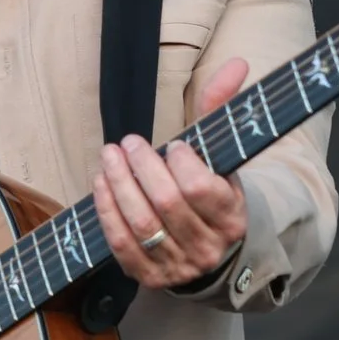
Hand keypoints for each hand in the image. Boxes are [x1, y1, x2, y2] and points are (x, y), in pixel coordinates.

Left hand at [94, 58, 250, 290]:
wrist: (211, 250)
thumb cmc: (212, 192)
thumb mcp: (221, 156)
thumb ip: (222, 110)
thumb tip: (237, 63)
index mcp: (232, 218)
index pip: (201, 190)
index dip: (181, 163)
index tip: (174, 145)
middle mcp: (208, 247)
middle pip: (166, 203)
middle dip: (142, 167)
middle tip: (129, 143)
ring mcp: (178, 266)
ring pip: (141, 224)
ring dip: (119, 185)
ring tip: (109, 156)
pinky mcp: (149, 276)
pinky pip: (121, 244)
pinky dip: (107, 210)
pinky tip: (101, 183)